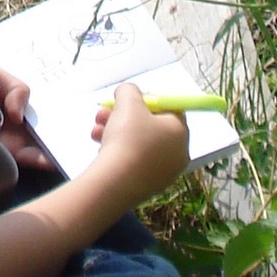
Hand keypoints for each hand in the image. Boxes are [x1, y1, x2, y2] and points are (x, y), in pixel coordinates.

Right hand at [90, 83, 190, 200]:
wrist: (116, 181)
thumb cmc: (128, 136)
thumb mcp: (128, 101)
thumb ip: (130, 90)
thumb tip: (128, 94)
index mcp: (180, 131)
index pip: (169, 109)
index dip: (147, 100)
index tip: (127, 100)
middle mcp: (178, 153)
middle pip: (151, 127)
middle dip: (124, 116)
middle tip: (105, 113)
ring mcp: (164, 173)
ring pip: (138, 144)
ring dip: (115, 132)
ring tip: (96, 131)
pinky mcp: (148, 186)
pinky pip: (134, 162)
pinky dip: (118, 152)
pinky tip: (100, 149)